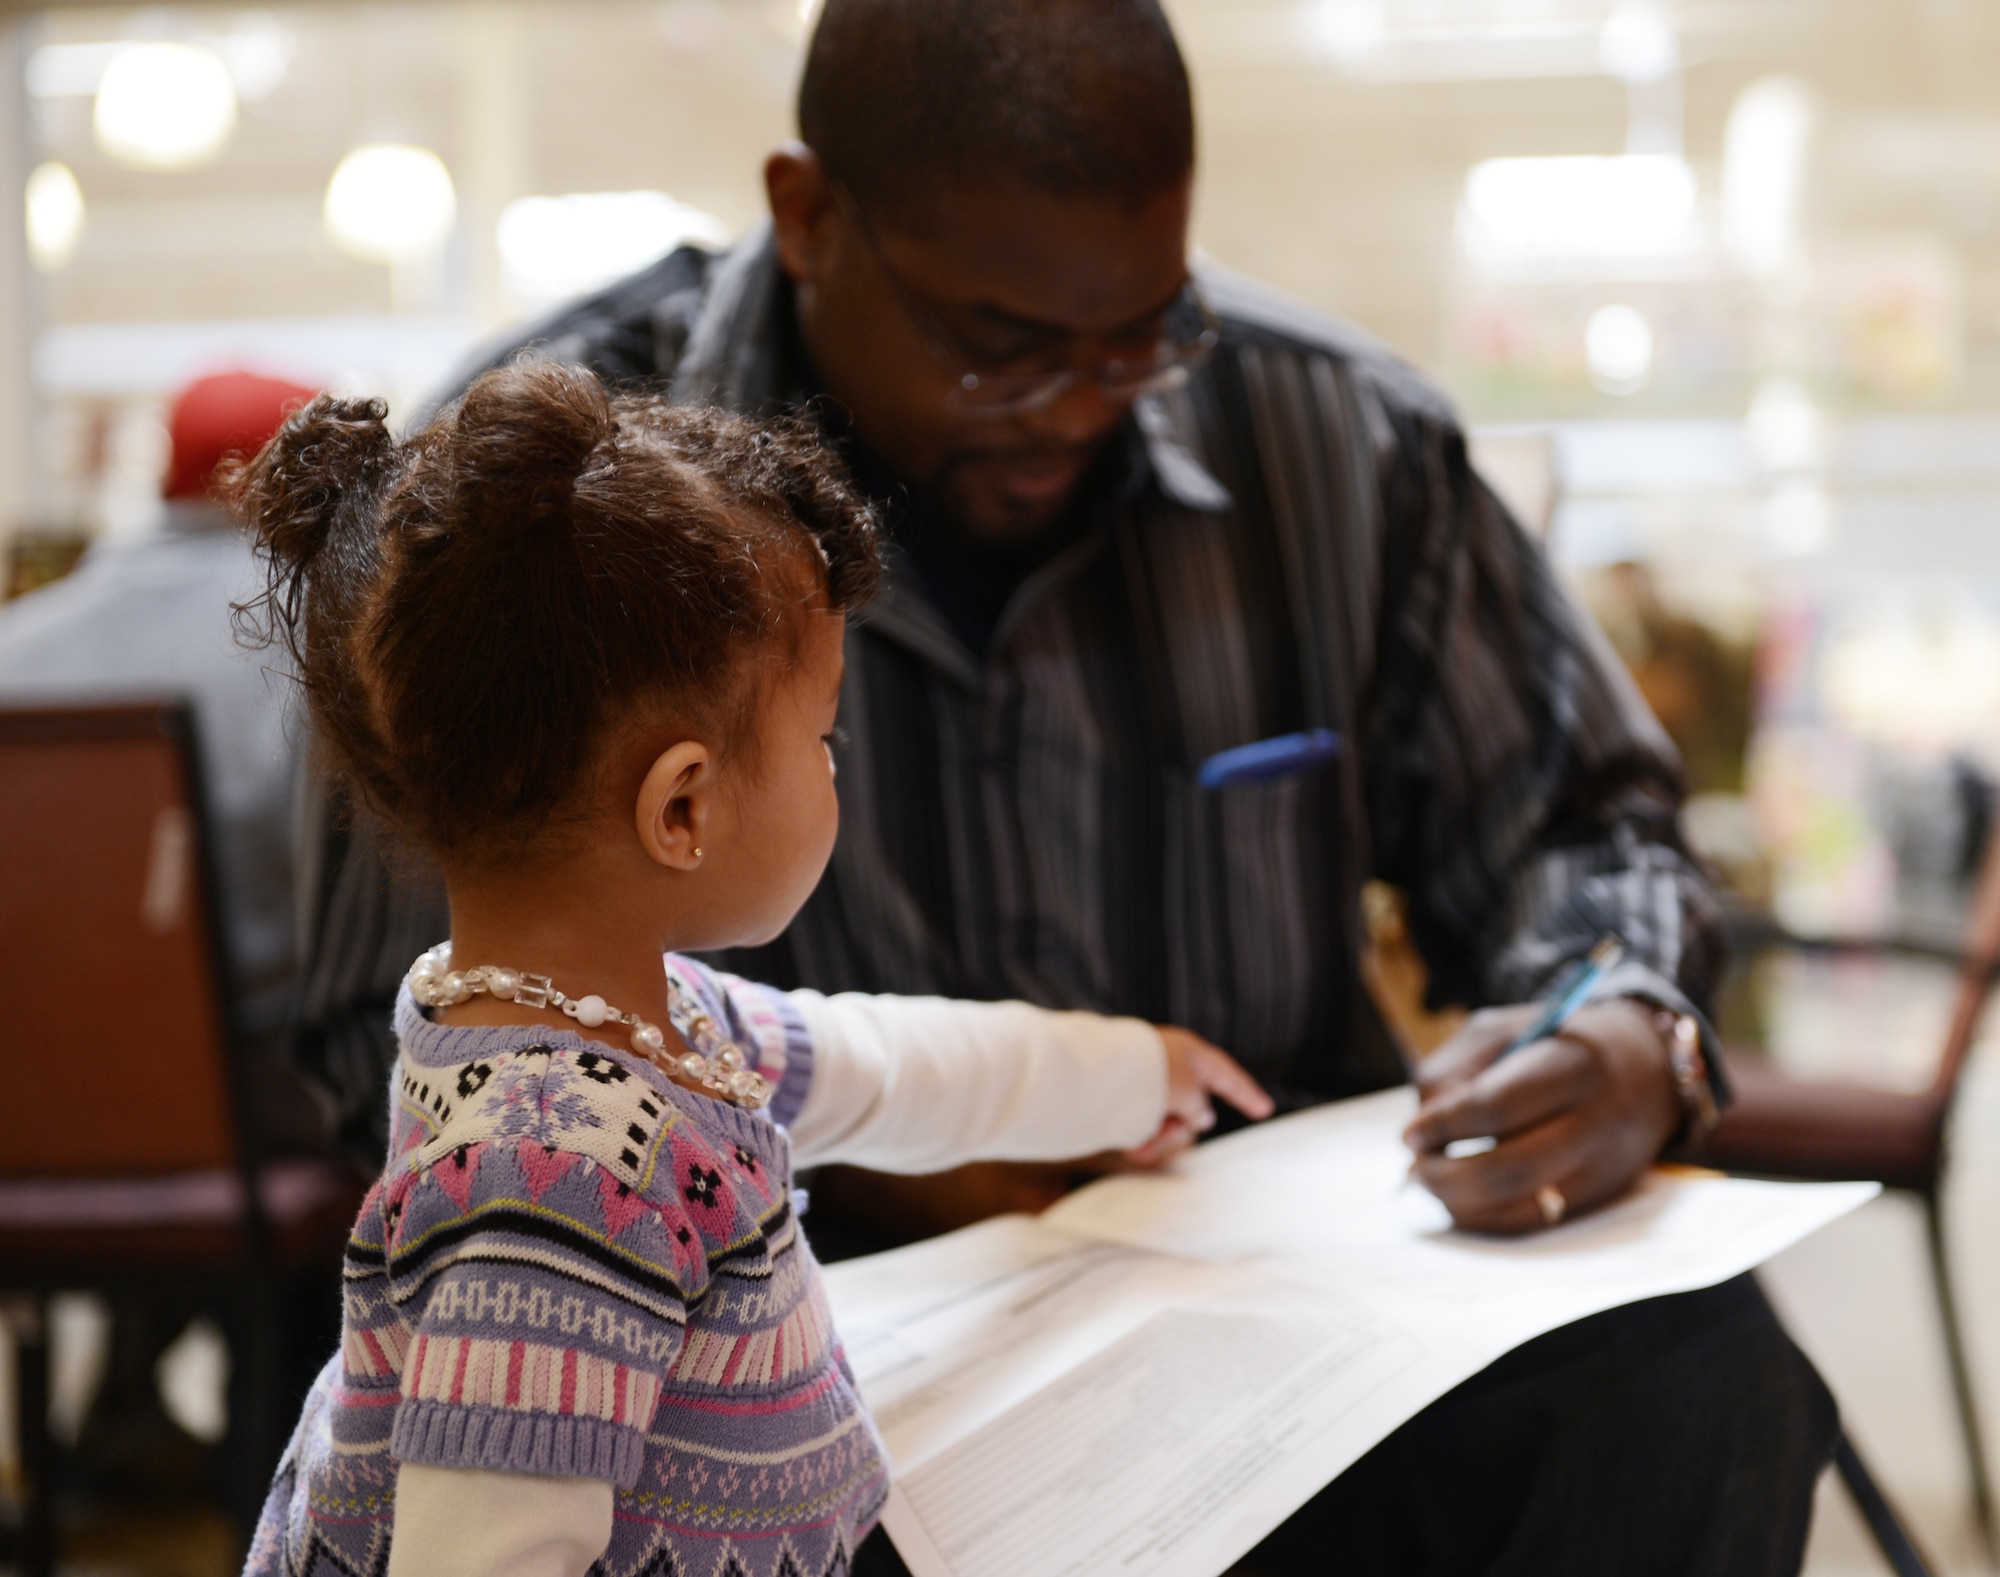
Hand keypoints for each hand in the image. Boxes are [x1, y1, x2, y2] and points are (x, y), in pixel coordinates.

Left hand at [1122, 1026, 1275, 1168]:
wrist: (1100, 1071)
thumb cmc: (1149, 1074)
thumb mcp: (1186, 1091)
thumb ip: (1198, 1106)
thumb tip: (1202, 1116)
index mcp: (1190, 1054)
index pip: (1226, 1076)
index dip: (1246, 1094)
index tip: (1264, 1110)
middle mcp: (1170, 1064)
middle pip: (1191, 1106)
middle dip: (1179, 1129)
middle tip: (1164, 1135)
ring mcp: (1146, 1078)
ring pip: (1165, 1118)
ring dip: (1158, 1137)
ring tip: (1142, 1147)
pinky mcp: (1123, 1093)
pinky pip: (1142, 1120)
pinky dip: (1140, 1136)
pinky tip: (1133, 1150)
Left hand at [1402, 997, 1678, 1233]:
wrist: (1647, 1066)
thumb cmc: (1554, 1041)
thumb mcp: (1502, 1029)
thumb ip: (1453, 1069)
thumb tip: (1421, 1131)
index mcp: (1573, 1064)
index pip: (1498, 1108)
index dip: (1444, 1126)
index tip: (1410, 1134)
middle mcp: (1596, 1120)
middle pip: (1510, 1169)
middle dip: (1447, 1177)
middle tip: (1416, 1167)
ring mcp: (1603, 1166)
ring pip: (1522, 1207)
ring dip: (1462, 1204)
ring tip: (1431, 1181)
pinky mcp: (1599, 1196)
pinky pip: (1536, 1222)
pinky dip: (1488, 1219)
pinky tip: (1460, 1200)